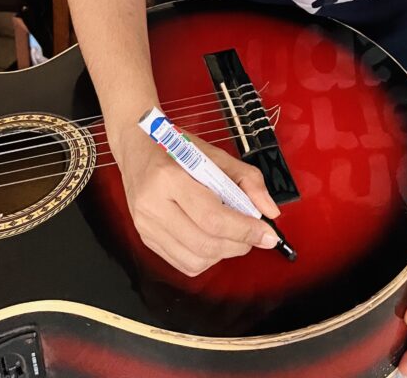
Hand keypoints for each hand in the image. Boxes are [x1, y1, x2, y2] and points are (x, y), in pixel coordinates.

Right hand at [115, 128, 281, 276]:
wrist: (137, 144)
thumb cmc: (176, 146)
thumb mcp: (215, 153)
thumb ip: (248, 179)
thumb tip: (270, 211)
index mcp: (169, 177)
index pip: (213, 218)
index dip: (244, 231)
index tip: (267, 234)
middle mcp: (153, 205)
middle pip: (204, 243)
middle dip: (238, 245)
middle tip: (254, 235)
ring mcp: (146, 225)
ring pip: (193, 260)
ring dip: (222, 254)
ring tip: (232, 236)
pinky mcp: (145, 237)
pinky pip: (181, 263)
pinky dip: (205, 258)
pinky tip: (213, 239)